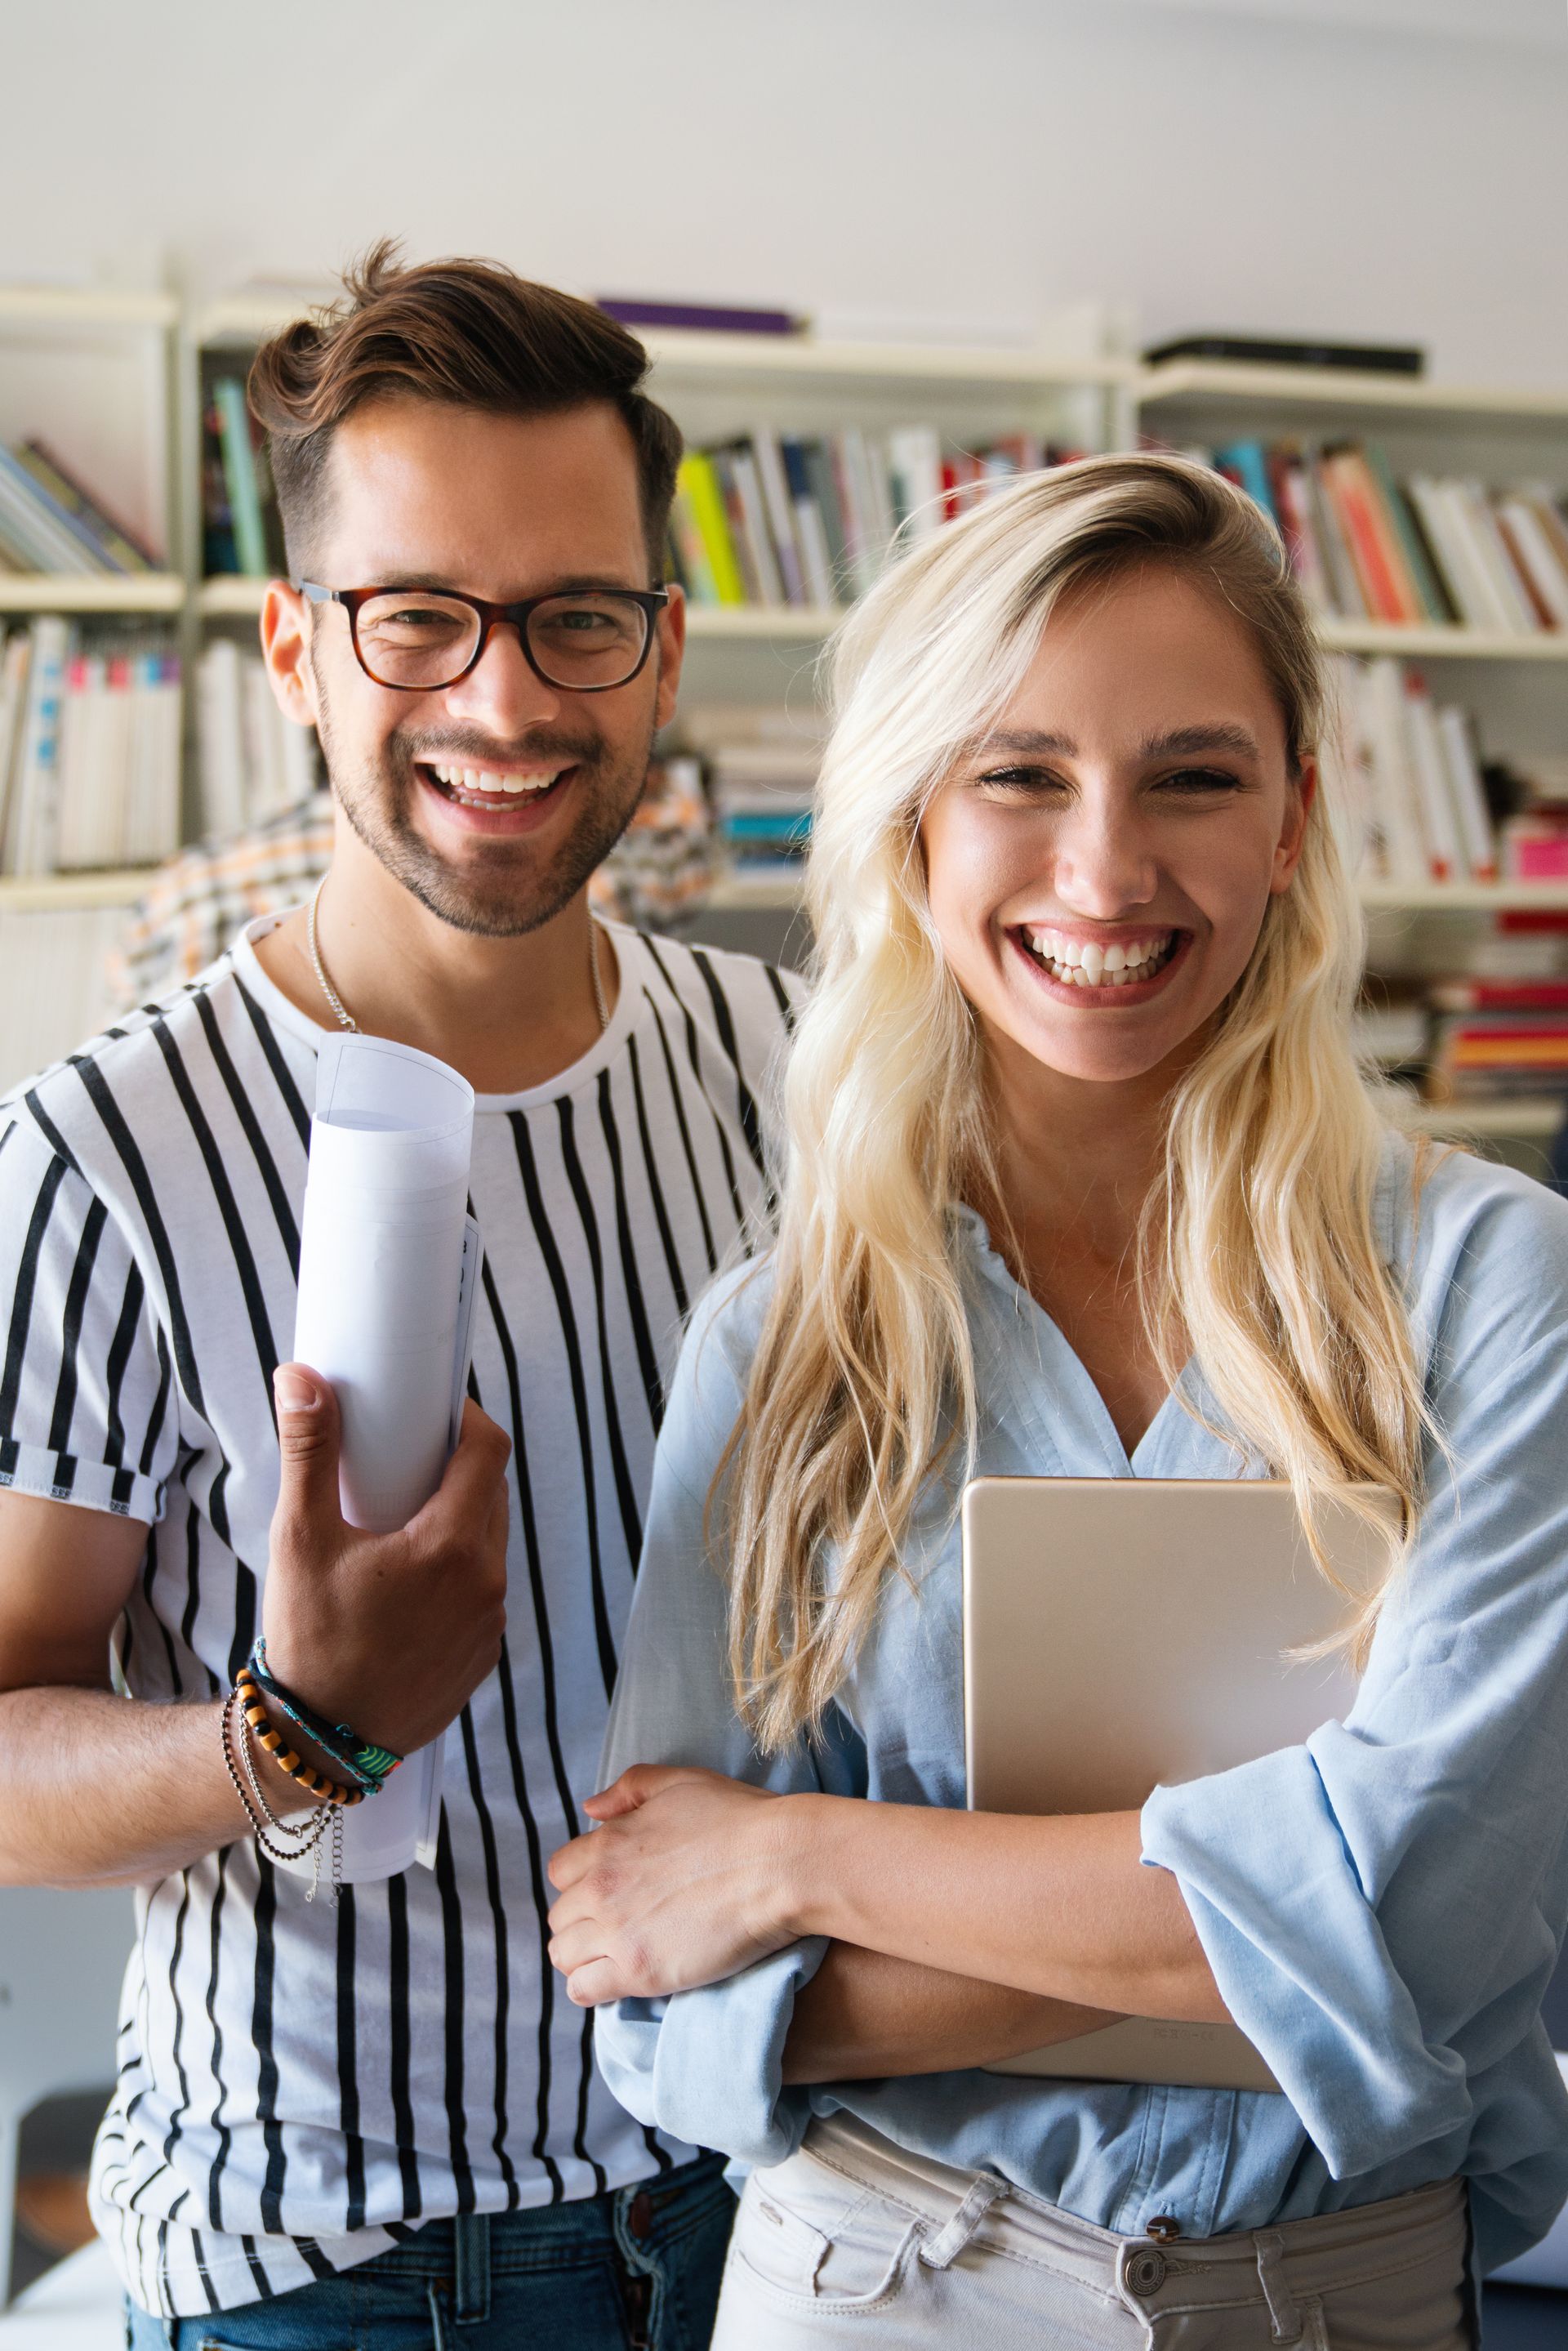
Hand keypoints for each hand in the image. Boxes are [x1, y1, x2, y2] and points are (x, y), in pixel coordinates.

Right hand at [259, 1363, 509, 1762]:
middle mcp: (485, 1583)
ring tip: (405, 1519)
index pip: (489, 1451)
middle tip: (409, 1462)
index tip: (434, 1413)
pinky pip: (483, 1592)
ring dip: (460, 1520)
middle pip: (491, 1494)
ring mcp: (490, 1624)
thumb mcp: (299, 1539)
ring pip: (489, 1544)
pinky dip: (458, 1571)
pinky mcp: (482, 1655)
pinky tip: (414, 1577)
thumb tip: (302, 1379)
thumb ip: (307, 1453)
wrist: (319, 1742)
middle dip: (458, 1468)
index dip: (467, 1420)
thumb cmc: (309, 1640)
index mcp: (451, 1546)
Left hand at [546, 1764, 800, 2005]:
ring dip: (583, 1956)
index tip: (609, 1890)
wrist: (779, 1865)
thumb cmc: (739, 1819)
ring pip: (563, 1955)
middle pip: (560, 1916)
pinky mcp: (639, 1972)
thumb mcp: (681, 1782)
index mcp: (608, 1843)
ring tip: (614, 1956)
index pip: (560, 1872)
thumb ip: (630, 1789)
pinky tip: (617, 1979)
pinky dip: (591, 1987)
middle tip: (617, 1926)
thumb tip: (590, 1808)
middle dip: (582, 1920)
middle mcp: (602, 1888)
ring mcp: (618, 1932)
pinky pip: (583, 1989)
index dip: (582, 1881)